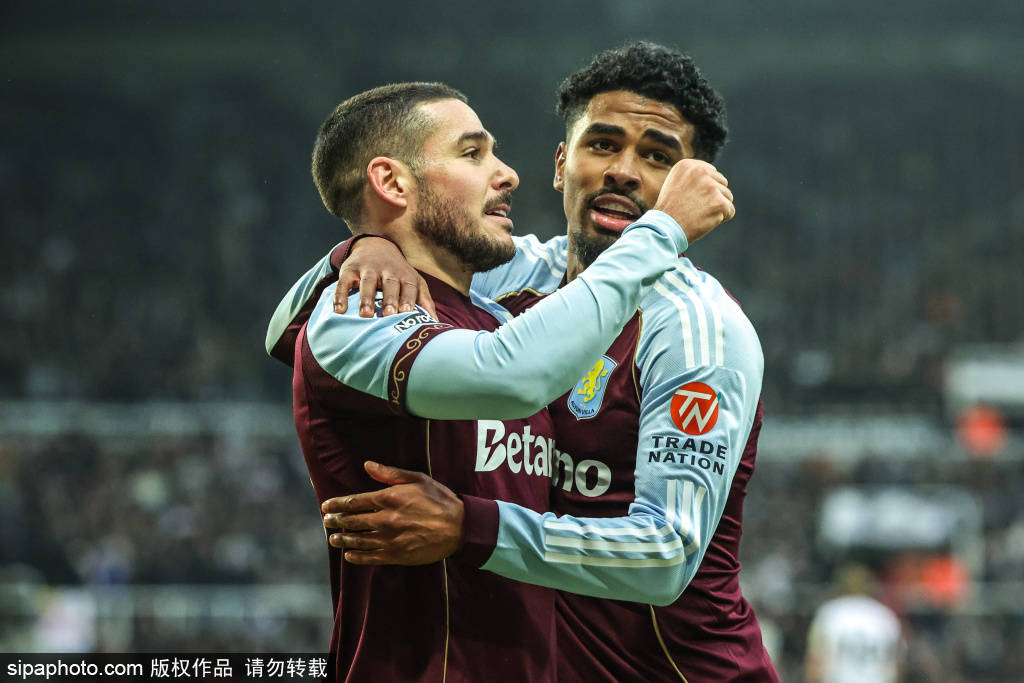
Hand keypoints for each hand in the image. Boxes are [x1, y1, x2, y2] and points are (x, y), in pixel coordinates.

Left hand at [321, 461, 463, 564]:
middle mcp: (386, 519)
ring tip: (333, 539)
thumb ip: (389, 474)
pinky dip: (357, 557)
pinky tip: (349, 556)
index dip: (337, 504)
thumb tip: (367, 465)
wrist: (459, 527)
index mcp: (390, 498)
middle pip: (353, 521)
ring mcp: (390, 539)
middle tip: (327, 521)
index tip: (326, 506)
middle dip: (336, 521)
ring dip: (343, 539)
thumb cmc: (439, 500)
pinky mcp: (397, 555)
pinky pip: (371, 557)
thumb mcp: (417, 479)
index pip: (355, 502)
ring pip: (359, 540)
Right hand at [334, 236, 436, 318]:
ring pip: (367, 282)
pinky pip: (344, 282)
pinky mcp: (350, 270)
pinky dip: (341, 295)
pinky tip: (339, 311)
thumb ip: (425, 301)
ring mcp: (368, 269)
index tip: (407, 312)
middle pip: (389, 283)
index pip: (409, 286)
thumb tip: (435, 323)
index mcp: (405, 274)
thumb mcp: (415, 282)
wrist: (375, 246)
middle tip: (389, 314)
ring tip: (365, 315)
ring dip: (366, 298)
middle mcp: (387, 270)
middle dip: (389, 298)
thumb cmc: (398, 273)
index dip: (408, 298)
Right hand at [652, 159, 734, 243]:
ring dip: (717, 208)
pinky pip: (730, 211)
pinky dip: (722, 218)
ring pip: (727, 196)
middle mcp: (700, 171)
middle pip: (721, 183)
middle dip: (713, 196)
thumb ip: (693, 176)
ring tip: (699, 214)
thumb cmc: (669, 210)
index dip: (704, 189)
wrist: (665, 229)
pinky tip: (706, 221)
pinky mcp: (719, 202)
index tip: (691, 199)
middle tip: (696, 208)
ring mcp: (711, 187)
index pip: (711, 173)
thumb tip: (714, 175)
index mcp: (687, 165)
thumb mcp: (675, 183)